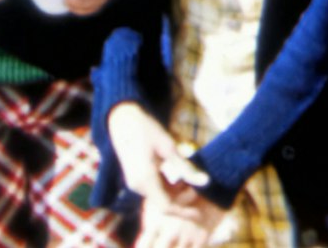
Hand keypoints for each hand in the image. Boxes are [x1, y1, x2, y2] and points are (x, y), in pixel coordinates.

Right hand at [109, 104, 223, 247]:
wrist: (120, 117)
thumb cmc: (144, 128)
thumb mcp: (168, 147)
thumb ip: (185, 167)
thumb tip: (207, 181)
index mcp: (145, 179)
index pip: (166, 207)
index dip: (184, 212)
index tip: (200, 211)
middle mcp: (137, 185)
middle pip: (163, 203)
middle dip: (182, 200)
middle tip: (197, 187)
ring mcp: (135, 182)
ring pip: (159, 197)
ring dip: (175, 194)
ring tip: (190, 182)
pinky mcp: (135, 177)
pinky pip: (153, 189)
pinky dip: (166, 188)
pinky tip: (177, 178)